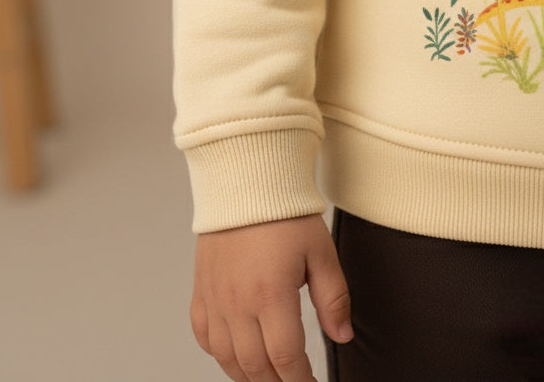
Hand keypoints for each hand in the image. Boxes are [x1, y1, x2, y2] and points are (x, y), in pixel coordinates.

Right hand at [191, 214, 351, 381]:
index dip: (301, 380)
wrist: (243, 182)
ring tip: (270, 377)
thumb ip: (333, 298)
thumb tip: (342, 335)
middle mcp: (237, 300)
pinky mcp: (201, 289)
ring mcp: (214, 297)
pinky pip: (203, 335)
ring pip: (226, 357)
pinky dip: (219, 353)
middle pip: (255, 365)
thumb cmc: (282, 213)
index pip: (286, 357)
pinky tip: (236, 355)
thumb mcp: (320, 252)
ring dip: (248, 376)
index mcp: (270, 293)